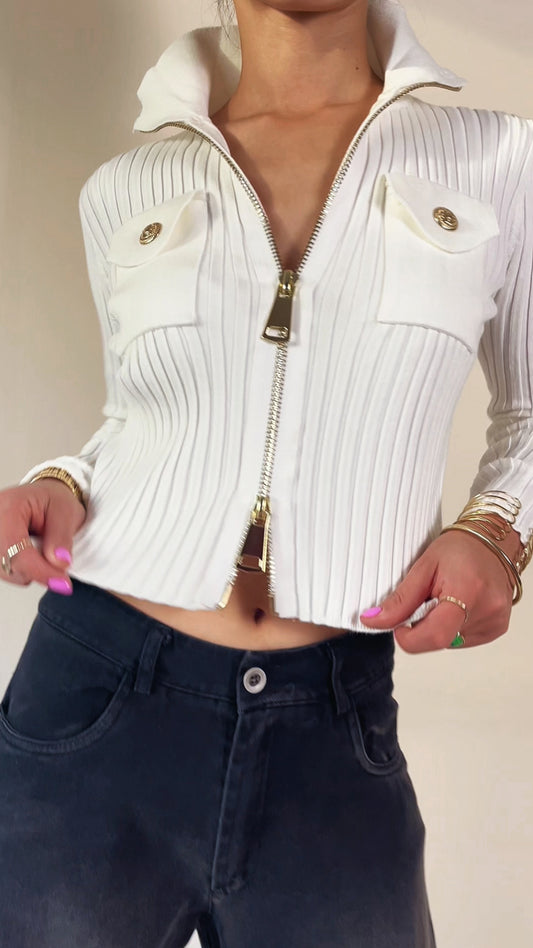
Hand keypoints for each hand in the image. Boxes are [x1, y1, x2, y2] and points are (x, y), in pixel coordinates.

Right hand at [0, 479, 86, 591]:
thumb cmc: (53, 501)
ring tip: (41, 547)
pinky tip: (30, 553)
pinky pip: (5, 571)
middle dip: (37, 570)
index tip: (61, 581)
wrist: (43, 498)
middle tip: (58, 559)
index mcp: (7, 508)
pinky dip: (22, 569)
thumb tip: (59, 563)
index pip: (16, 550)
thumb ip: (61, 538)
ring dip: (30, 570)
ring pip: (6, 572)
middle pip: (8, 565)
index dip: (40, 570)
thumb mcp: (66, 511)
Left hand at [359, 529, 515, 652]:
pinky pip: (464, 639)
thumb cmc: (458, 548)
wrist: (491, 541)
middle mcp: (487, 610)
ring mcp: (495, 621)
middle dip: (423, 628)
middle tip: (425, 601)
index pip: (435, 635)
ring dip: (438, 626)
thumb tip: (372, 621)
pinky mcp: (497, 628)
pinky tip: (459, 604)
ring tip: (445, 597)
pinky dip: (453, 626)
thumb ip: (400, 599)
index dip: (410, 638)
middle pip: (441, 640)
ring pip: (450, 642)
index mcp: (468, 591)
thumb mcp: (423, 566)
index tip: (399, 627)